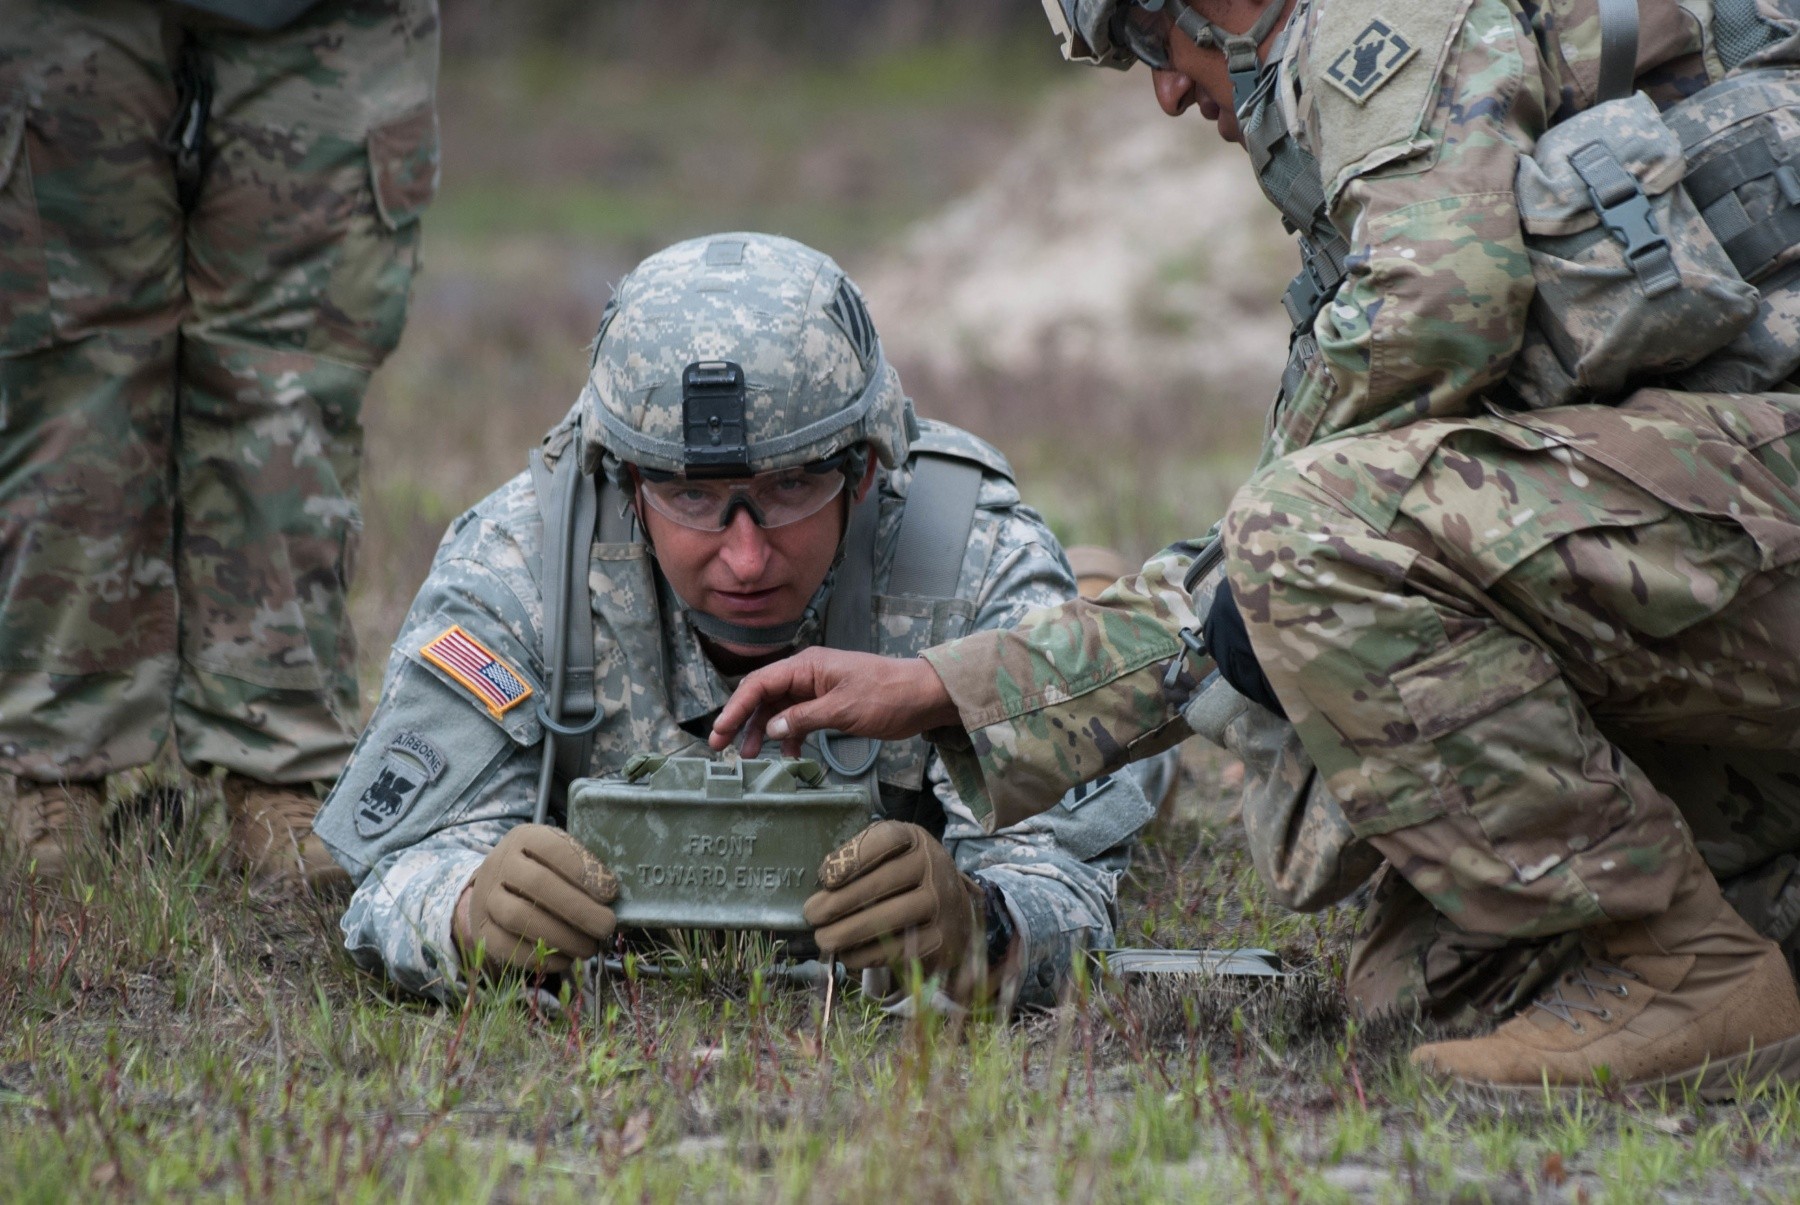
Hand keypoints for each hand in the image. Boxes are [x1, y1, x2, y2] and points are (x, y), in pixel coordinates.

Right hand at [456, 824, 618, 973]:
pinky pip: (507, 947)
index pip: (552, 848)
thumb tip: (615, 899)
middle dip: (578, 909)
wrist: (497, 888)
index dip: (583, 871)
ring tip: (589, 947)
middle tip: (607, 926)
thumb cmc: (544, 871)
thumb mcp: (562, 858)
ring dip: (561, 936)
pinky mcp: (482, 930)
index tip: (610, 893)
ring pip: (519, 917)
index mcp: (524, 838)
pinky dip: (541, 957)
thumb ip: (586, 871)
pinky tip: (566, 959)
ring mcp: (486, 897)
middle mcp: (500, 863)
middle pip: (537, 884)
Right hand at [707, 649, 959, 757]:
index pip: (760, 684)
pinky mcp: (828, 705)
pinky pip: (799, 720)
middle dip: (743, 721)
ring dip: (765, 733)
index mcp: (807, 666)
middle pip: (764, 696)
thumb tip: (771, 729)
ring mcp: (817, 690)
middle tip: (724, 749)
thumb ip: (804, 719)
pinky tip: (791, 758)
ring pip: (779, 710)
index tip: (721, 732)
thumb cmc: (887, 695)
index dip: (736, 707)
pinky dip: (791, 738)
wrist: (923, 697)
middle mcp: (807, 674)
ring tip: (753, 758)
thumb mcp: (843, 709)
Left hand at [802, 820, 982, 978]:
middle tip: (812, 915)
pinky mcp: (941, 940)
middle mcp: (933, 868)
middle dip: (839, 902)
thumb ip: (859, 860)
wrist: (953, 907)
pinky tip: (847, 954)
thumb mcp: (889, 854)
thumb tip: (823, 887)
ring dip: (848, 932)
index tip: (825, 877)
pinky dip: (866, 955)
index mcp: (915, 840)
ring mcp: (941, 905)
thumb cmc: (905, 877)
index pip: (885, 840)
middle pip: (881, 884)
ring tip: (823, 939)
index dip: (852, 859)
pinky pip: (899, 950)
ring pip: (889, 920)